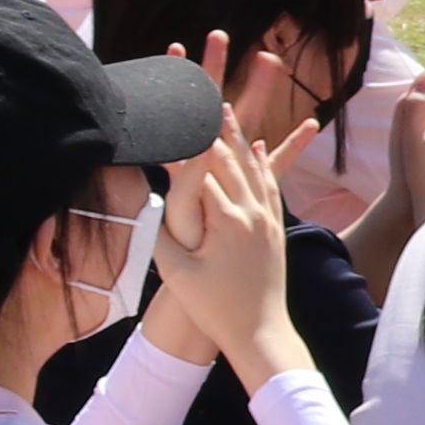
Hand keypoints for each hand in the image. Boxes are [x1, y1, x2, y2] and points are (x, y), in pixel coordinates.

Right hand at [147, 129, 303, 382]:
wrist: (260, 332)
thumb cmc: (214, 307)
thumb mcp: (177, 273)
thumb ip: (162, 237)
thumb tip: (149, 206)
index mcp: (227, 221)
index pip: (207, 168)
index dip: (193, 137)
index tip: (185, 108)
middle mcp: (253, 213)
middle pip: (233, 159)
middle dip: (219, 125)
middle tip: (208, 93)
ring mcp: (268, 219)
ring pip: (254, 167)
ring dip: (240, 138)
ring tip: (229, 110)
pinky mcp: (275, 228)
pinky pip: (270, 185)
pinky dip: (262, 163)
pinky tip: (257, 149)